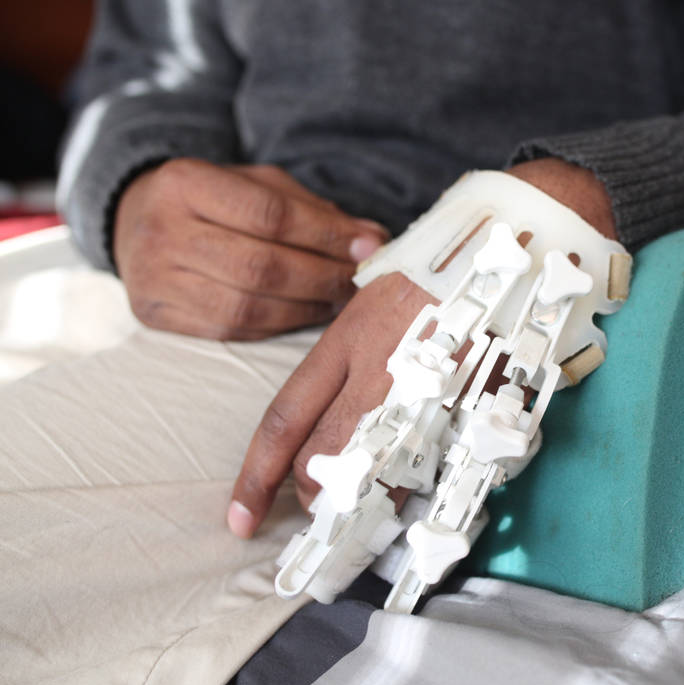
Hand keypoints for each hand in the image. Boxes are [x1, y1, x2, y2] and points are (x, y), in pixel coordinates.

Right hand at [113, 158, 389, 339]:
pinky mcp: (154, 314)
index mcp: (184, 182)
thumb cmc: (212, 200)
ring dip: (306, 308)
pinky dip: (278, 325)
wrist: (135, 219)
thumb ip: (313, 210)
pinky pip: (232, 329)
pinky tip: (305, 314)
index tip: (368, 247)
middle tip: (359, 282)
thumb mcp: (256, 185)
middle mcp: (160, 230)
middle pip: (260, 266)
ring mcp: (153, 277)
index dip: (326, 235)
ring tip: (339, 301)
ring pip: (247, 306)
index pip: (269, 215)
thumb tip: (374, 239)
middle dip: (323, 277)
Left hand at [227, 158, 615, 536]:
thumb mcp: (375, 301)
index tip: (239, 517)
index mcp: (349, 340)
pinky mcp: (468, 409)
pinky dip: (413, 488)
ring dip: (363, 499)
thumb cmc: (438, 277)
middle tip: (322, 501)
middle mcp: (379, 373)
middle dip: (314, 493)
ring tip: (365, 504)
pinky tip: (413, 487)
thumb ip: (348, 354)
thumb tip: (330, 413)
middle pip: (323, 459)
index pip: (286, 419)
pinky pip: (430, 469)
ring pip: (375, 475)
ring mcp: (427, 396)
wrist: (515, 254)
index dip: (257, 476)